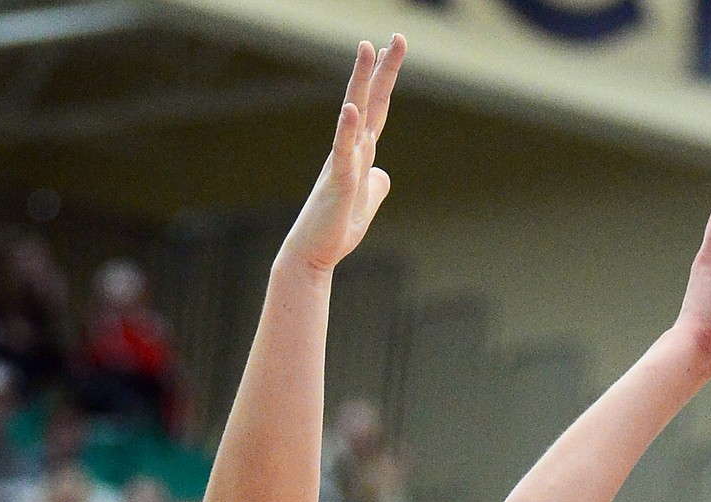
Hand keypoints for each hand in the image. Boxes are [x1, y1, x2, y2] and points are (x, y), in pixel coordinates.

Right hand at [282, 36, 405, 275]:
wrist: (314, 255)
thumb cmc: (335, 231)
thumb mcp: (365, 206)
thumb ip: (375, 185)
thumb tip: (383, 174)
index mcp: (359, 154)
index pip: (377, 109)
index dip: (386, 80)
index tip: (391, 48)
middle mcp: (350, 150)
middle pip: (370, 101)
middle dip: (383, 70)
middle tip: (396, 37)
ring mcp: (342, 162)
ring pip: (354, 115)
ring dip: (360, 82)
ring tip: (366, 48)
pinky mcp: (337, 182)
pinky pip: (343, 151)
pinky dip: (347, 130)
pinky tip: (351, 109)